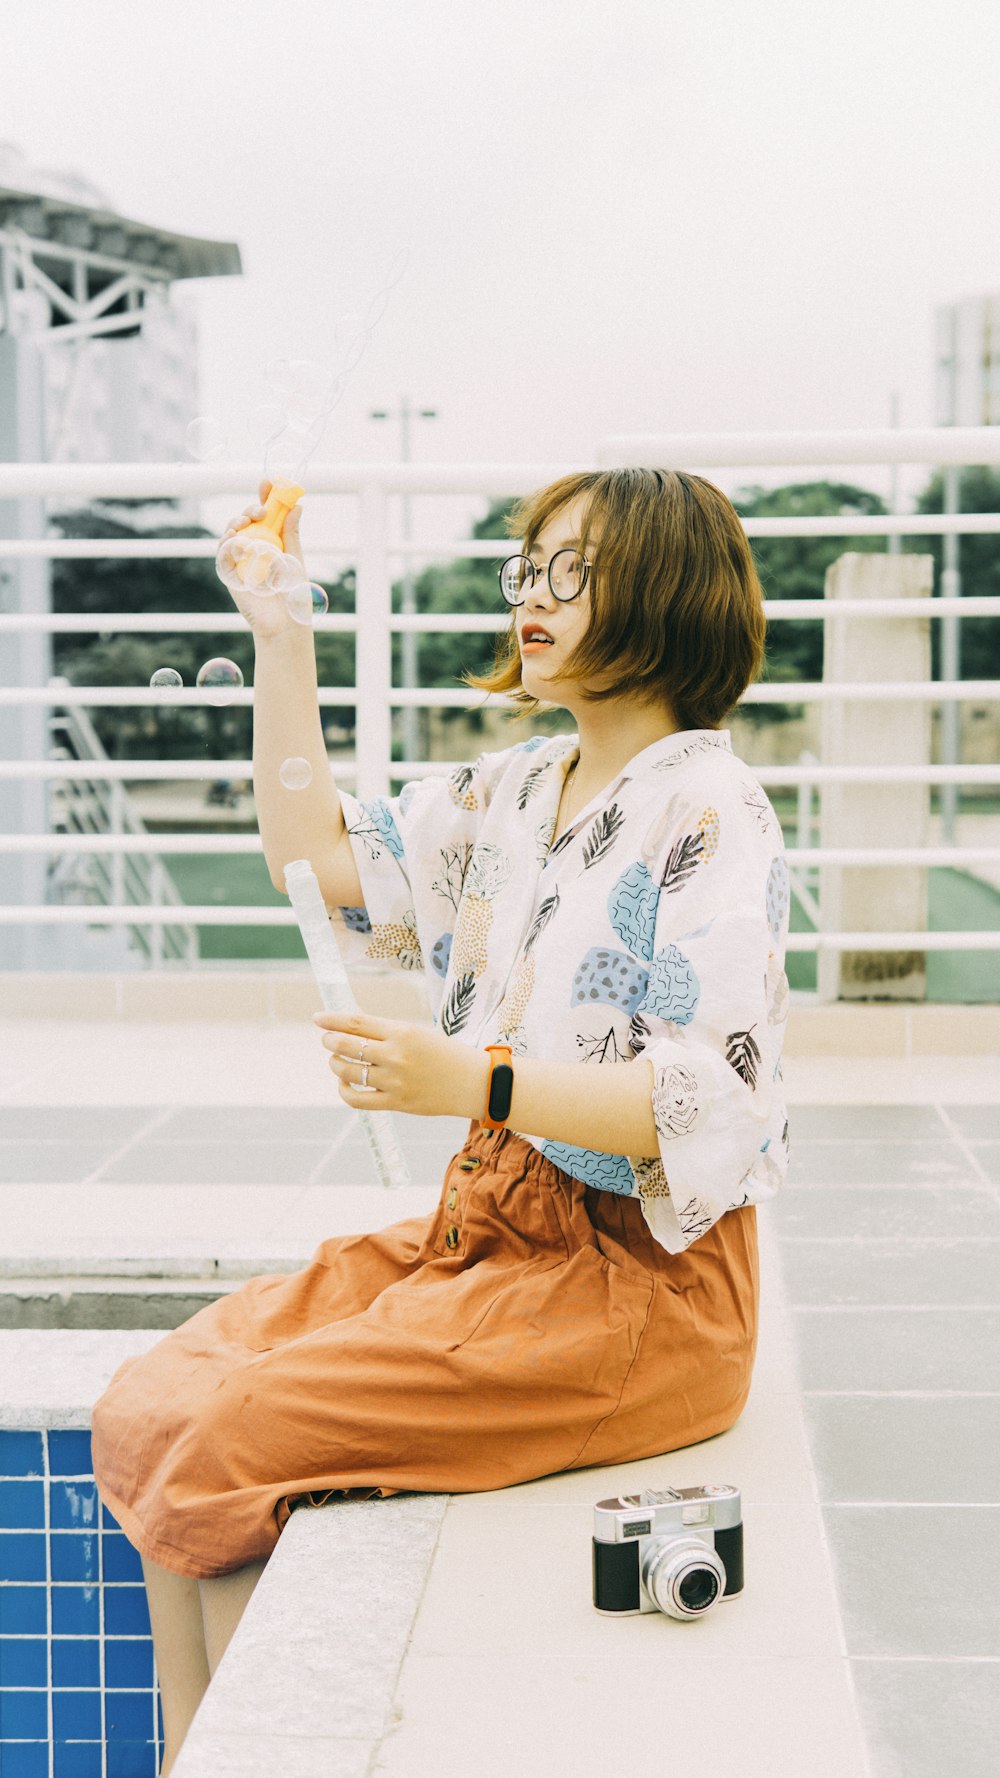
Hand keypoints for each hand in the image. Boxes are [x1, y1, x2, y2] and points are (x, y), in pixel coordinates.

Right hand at [218, 479, 306, 637]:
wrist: (286, 623)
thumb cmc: (294, 595)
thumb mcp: (295, 558)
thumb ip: (292, 534)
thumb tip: (298, 506)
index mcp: (270, 542)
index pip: (264, 515)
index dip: (264, 497)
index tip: (268, 482)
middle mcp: (253, 549)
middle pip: (245, 521)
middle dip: (250, 508)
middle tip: (261, 509)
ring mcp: (240, 561)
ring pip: (231, 533)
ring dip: (236, 522)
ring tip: (246, 521)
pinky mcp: (230, 576)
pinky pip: (222, 555)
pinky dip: (226, 543)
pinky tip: (235, 537)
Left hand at [314, 1009, 488, 1118]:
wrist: (473, 1083)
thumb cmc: (444, 1054)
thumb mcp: (417, 1033)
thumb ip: (386, 1033)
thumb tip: (350, 1030)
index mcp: (402, 1032)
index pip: (356, 1022)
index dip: (332, 1019)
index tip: (318, 1018)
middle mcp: (396, 1055)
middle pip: (346, 1045)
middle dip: (330, 1040)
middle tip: (327, 1039)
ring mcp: (394, 1081)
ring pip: (347, 1071)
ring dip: (335, 1064)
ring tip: (336, 1060)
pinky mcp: (396, 1102)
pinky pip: (357, 1099)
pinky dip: (344, 1089)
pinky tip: (345, 1082)